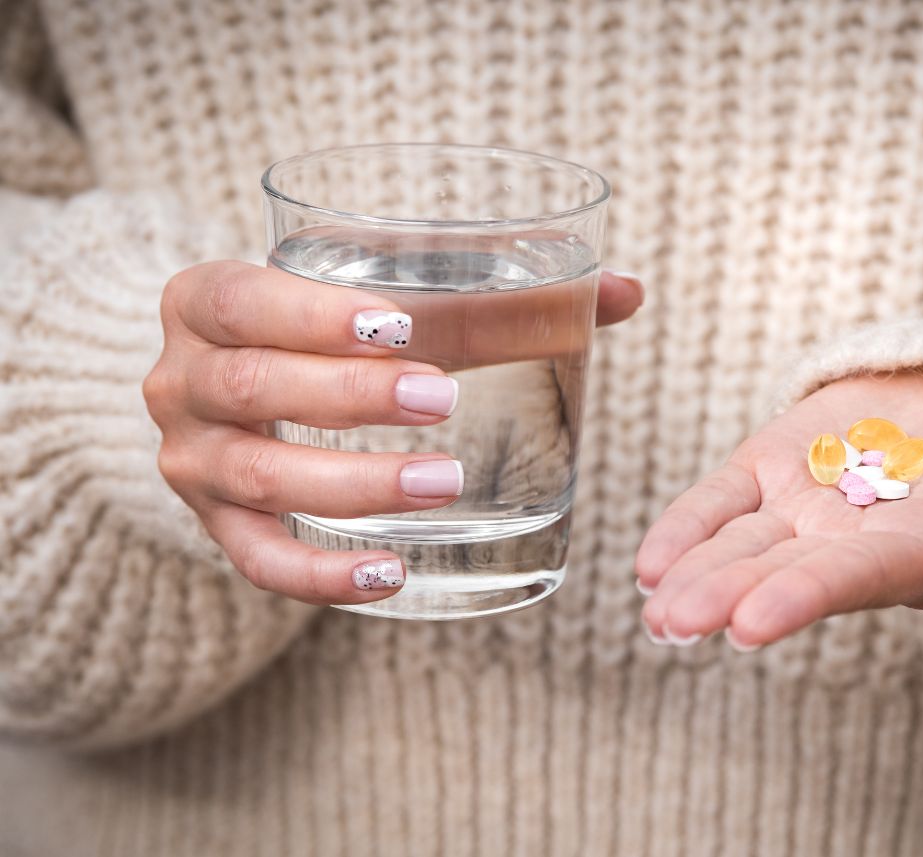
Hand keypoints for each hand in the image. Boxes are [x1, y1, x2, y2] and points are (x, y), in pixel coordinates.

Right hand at [144, 260, 640, 604]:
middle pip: (252, 388)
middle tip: (444, 400)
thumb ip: (500, 292)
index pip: (241, 299)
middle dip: (349, 397)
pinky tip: (392, 574)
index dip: (310, 314)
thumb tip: (628, 292)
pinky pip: (258, 562)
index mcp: (207, 300)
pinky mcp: (215, 527)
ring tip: (445, 482)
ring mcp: (191, 460)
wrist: (234, 381)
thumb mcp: (385, 295)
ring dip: (352, 484)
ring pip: (259, 478)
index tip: (399, 326)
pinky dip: (322, 574)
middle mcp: (178, 378)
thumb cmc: (326, 328)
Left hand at [637, 369, 922, 648]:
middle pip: (781, 572)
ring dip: (695, 573)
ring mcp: (809, 503)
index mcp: (920, 552)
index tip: (748, 623)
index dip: (800, 597)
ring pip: (742, 544)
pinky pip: (724, 498)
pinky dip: (687, 526)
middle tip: (672, 624)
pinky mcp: (779, 462)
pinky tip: (650, 562)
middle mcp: (853, 542)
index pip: (852, 578)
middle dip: (725, 596)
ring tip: (652, 605)